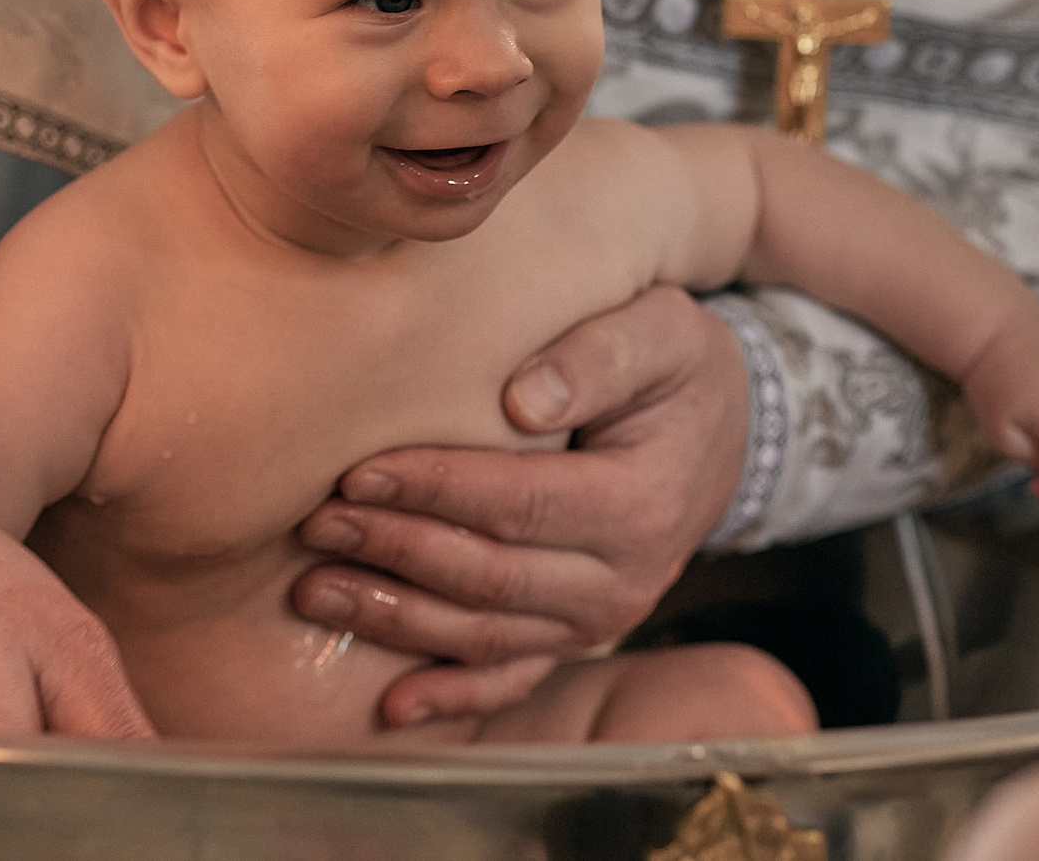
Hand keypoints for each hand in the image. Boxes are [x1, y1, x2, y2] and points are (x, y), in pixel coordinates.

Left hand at [290, 284, 748, 727]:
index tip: (358, 474)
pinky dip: (453, 698)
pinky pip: (512, 678)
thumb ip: (597, 356)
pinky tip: (392, 705)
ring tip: (315, 592)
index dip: (434, 491)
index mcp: (638, 501)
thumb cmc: (677, 369)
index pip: (518, 502)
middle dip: (394, 552)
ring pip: (485, 633)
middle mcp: (623, 577)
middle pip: (490, 574)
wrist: (724, 432)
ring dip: (396, 620)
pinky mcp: (576, 637)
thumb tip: (521, 399)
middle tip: (314, 524)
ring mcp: (599, 620)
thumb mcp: (661, 332)